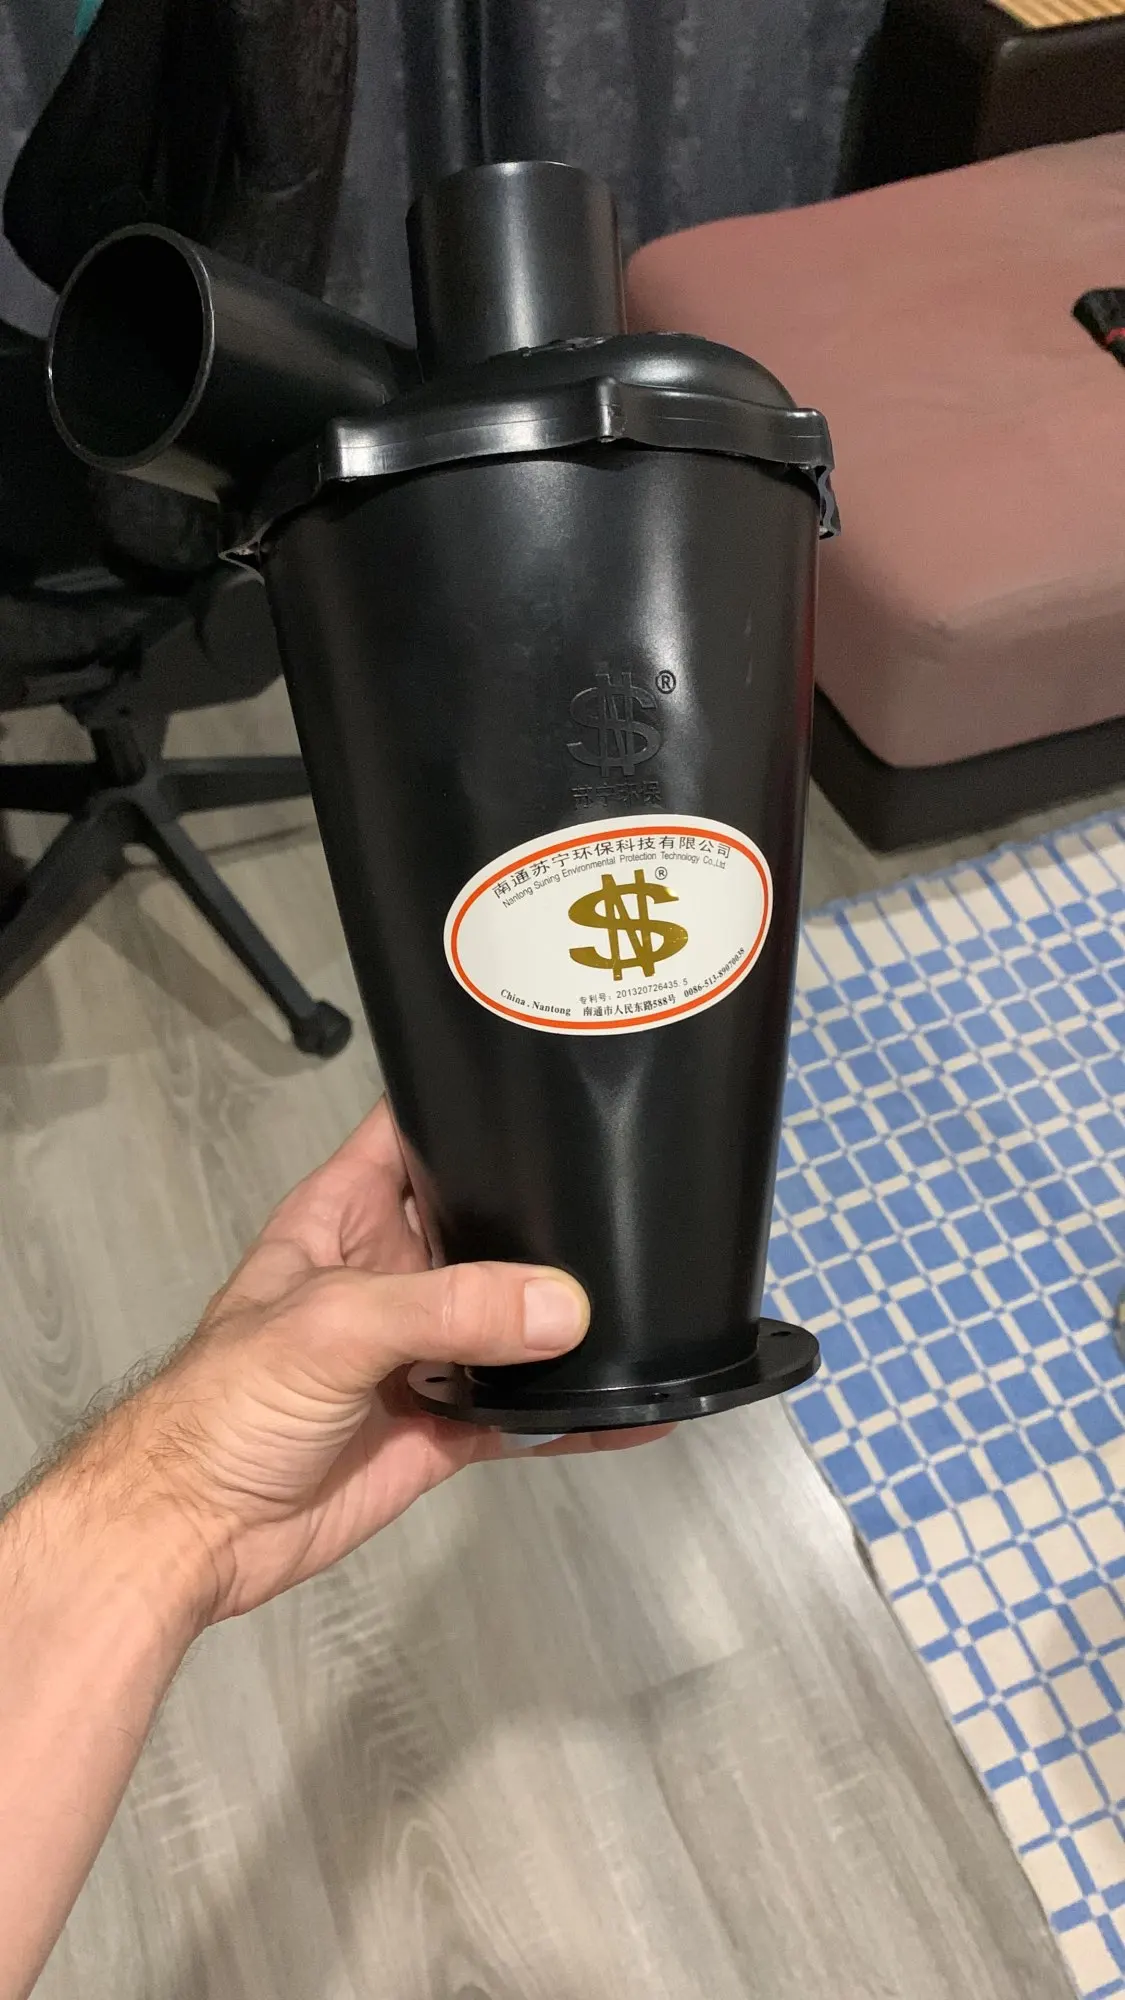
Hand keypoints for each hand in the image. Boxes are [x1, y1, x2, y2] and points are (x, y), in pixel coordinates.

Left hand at [76, 1101, 664, 1627]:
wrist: (193, 1534)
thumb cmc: (221, 1406)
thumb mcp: (330, 1325)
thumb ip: (445, 1308)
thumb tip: (559, 1306)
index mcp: (343, 1219)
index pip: (411, 1134)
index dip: (467, 1106)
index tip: (550, 1087)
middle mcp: (387, 1276)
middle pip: (480, 1226)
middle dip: (543, 1215)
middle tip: (630, 1196)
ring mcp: (418, 1354)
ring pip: (510, 1320)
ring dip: (565, 1318)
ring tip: (651, 1296)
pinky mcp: (441, 1427)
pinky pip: (523, 1414)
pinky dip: (574, 1415)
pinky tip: (632, 1410)